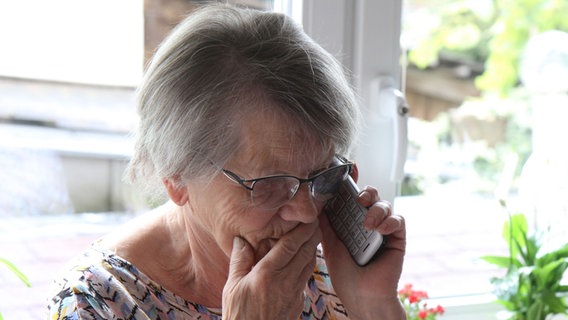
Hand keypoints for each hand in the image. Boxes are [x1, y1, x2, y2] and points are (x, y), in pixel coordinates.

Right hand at [222, 222, 321, 318]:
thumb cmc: (238, 317)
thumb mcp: (232, 287)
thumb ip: (239, 261)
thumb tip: (240, 240)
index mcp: (267, 274)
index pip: (290, 245)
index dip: (302, 229)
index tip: (309, 218)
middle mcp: (285, 282)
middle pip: (305, 252)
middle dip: (312, 235)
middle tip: (315, 221)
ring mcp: (294, 294)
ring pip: (309, 265)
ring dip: (312, 249)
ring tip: (313, 237)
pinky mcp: (297, 304)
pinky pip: (305, 279)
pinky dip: (307, 265)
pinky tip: (303, 261)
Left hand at [319, 185, 405, 319]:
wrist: (361, 296)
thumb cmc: (345, 274)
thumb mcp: (330, 245)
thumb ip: (326, 224)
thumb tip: (315, 202)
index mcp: (350, 222)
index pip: (352, 197)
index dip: (351, 182)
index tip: (350, 170)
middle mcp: (367, 222)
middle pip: (370, 195)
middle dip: (366, 191)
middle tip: (359, 199)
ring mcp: (383, 229)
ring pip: (385, 205)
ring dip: (377, 209)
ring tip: (368, 223)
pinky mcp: (397, 238)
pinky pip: (398, 220)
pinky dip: (390, 221)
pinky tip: (381, 230)